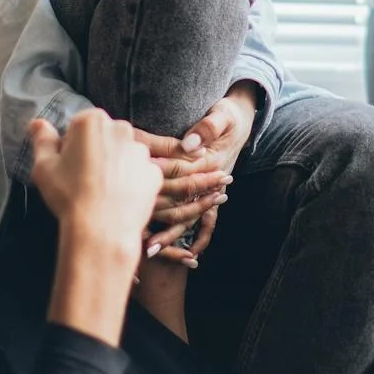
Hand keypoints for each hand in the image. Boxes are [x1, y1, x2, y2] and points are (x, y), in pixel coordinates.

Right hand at [30, 111, 158, 260]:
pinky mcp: (153, 173)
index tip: (67, 167)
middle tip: (82, 180)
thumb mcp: (44, 166)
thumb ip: (42, 140)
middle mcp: (121, 129)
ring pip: (123, 155)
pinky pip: (139, 174)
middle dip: (94, 153)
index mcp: (92, 121)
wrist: (101, 229)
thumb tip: (38, 123)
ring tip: (100, 192)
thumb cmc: (69, 195)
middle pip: (104, 137)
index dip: (71, 147)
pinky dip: (130, 183)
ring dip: (114, 167)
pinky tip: (117, 198)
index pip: (79, 127)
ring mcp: (141, 151)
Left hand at [134, 85, 258, 256]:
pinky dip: (201, 240)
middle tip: (134, 233)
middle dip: (157, 216)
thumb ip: (208, 127)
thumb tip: (188, 145)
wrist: (242, 121)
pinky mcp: (210, 195)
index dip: (154, 178)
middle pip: (179, 200)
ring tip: (149, 251)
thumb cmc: (229, 114)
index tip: (131, 188)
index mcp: (208, 160)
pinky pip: (208, 222)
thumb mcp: (224, 115)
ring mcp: (209, 190)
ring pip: (189, 216)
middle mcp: (208, 179)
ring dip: (171, 235)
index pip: (177, 171)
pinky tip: (189, 259)